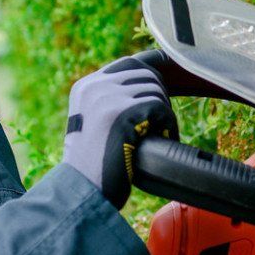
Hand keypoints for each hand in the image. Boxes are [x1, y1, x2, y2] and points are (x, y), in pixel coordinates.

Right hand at [61, 56, 177, 207]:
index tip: (166, 70)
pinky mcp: (123, 112)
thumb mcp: (93, 126)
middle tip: (161, 123)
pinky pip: (161, 108)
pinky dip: (169, 126)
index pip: (126, 64)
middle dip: (160, 96)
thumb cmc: (94, 167)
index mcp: (85, 88)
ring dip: (164, 114)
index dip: (151, 67)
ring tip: (159, 136)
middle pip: (145, 74)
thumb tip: (147, 86)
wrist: (84, 190)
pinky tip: (165, 141)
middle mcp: (93, 86)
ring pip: (155, 90)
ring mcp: (107, 97)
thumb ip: (109, 103)